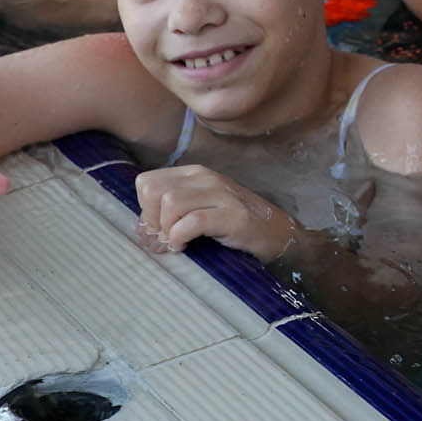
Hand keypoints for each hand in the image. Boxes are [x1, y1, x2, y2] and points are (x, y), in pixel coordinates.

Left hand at [135, 163, 301, 258]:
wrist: (278, 234)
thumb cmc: (234, 227)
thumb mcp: (200, 210)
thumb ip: (172, 212)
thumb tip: (143, 231)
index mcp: (194, 174)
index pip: (146, 182)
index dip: (144, 209)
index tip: (157, 230)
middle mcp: (206, 177)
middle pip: (153, 191)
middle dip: (151, 220)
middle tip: (163, 240)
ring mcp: (221, 194)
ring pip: (170, 204)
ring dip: (167, 230)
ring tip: (176, 244)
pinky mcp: (233, 215)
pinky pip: (192, 222)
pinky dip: (180, 238)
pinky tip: (185, 247)